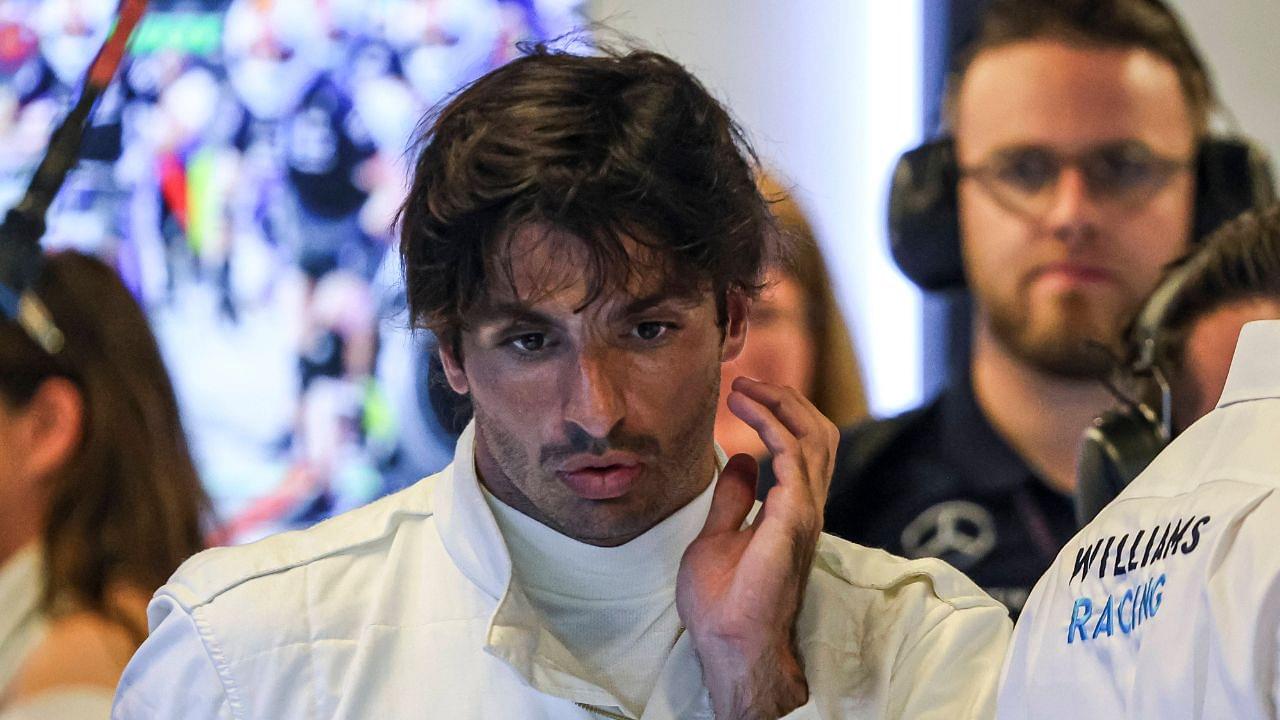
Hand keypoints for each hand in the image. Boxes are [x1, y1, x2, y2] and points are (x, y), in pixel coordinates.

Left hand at [677, 377, 836, 718]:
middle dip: (787, 400)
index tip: (743, 393)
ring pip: (813, 440)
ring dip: (779, 406)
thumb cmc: (723, 602)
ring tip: (745, 389)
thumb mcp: (717, 535)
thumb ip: (733, 498)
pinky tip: (750, 418)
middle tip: (748, 382)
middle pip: (818, 435)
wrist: (728, 644)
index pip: (804, 447)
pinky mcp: (792, 523)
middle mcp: (806, 508)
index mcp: (792, 511)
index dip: (780, 413)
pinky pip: (794, 462)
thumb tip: (741, 460)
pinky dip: (775, 431)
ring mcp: (804, 515)